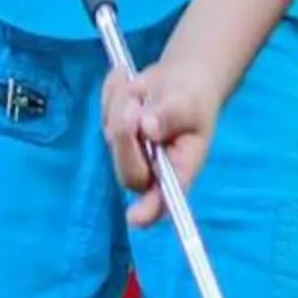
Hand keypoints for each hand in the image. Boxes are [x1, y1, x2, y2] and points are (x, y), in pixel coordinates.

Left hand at [103, 49, 222, 226]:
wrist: (182, 79)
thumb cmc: (194, 97)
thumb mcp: (190, 103)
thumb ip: (172, 116)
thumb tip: (148, 128)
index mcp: (180, 171)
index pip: (164, 200)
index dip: (149, 211)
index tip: (135, 218)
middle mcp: (153, 169)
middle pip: (129, 171)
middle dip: (126, 138)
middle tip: (134, 105)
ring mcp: (130, 152)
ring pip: (112, 136)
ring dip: (123, 106)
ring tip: (143, 88)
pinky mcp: (113, 133)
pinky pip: (103, 114)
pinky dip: (114, 94)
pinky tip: (127, 81)